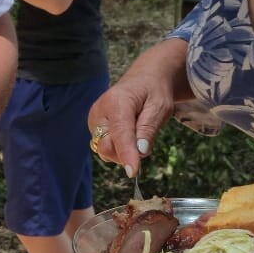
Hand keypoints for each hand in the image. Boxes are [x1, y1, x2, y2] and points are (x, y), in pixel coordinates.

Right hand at [85, 38, 188, 177]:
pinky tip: (128, 134)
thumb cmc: (154, 92)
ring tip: (137, 132)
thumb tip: (141, 152)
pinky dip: (118, 147)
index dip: (127, 154)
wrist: (144, 80)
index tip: (133, 172)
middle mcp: (99, 111)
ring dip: (123, 151)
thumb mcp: (161, 107)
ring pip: (105, 150)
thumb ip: (149, 129)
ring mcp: (94, 120)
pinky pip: (104, 147)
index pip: (120, 134)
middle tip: (145, 142)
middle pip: (107, 147)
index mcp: (116, 102)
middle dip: (126, 153)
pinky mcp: (93, 127)